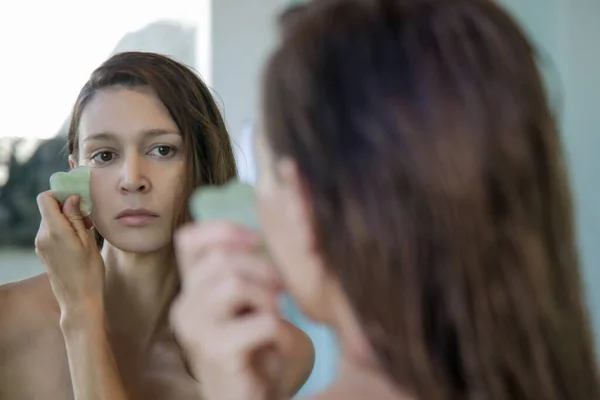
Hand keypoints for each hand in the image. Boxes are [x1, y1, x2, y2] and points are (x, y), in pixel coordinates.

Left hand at [35, 191, 104, 316]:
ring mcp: (41, 246)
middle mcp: (42, 237)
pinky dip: (64, 230)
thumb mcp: (88, 242)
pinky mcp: (44, 253)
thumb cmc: (89, 272)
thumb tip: (71, 198)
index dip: (60, 194)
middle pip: (49, 209)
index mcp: (54, 231)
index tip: (78, 199)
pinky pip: (51, 233)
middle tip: (88, 218)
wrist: (80, 301)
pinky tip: (79, 241)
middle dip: (67, 208)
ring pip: (51, 220)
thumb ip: (76, 218)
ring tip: (86, 231)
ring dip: (67, 220)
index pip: (45, 199)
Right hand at [170, 222, 292, 399]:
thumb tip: (260, 234)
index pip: (189, 239)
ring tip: (277, 317)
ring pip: (235, 284)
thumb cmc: (254, 347)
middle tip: (281, 291)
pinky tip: (285, 345)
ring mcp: (197, 331)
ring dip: (269, 298)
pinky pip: (263, 322)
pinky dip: (284, 331)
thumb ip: (241, 270)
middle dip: (263, 268)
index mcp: (190, 290)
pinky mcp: (218, 353)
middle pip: (221, 259)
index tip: (256, 240)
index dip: (224, 230)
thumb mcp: (244, 302)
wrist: (249, 398)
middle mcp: (184, 307)